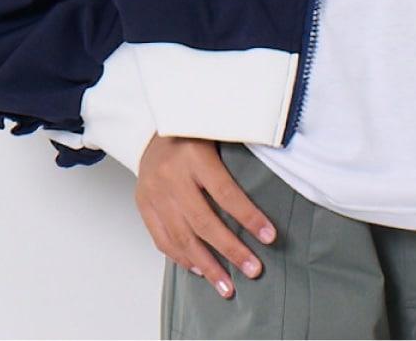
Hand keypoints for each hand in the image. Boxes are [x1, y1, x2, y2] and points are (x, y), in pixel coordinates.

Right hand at [134, 135, 278, 300]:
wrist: (152, 129)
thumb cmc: (193, 131)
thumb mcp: (218, 132)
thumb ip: (238, 156)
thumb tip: (271, 184)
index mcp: (195, 155)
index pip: (226, 193)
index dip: (248, 217)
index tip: (269, 236)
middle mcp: (172, 176)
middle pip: (204, 222)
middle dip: (231, 251)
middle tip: (253, 270)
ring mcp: (154, 193)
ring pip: (182, 238)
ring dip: (207, 266)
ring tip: (227, 286)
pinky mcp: (143, 205)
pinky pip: (162, 240)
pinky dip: (182, 258)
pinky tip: (200, 270)